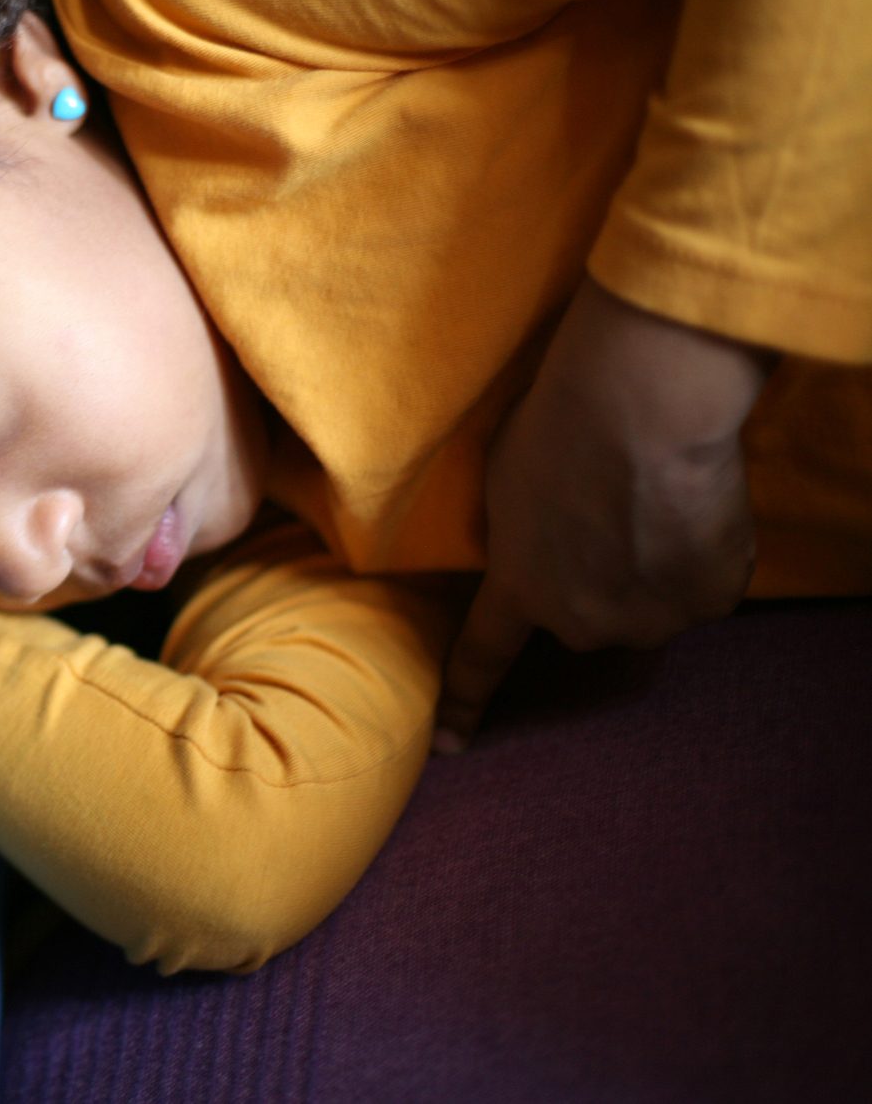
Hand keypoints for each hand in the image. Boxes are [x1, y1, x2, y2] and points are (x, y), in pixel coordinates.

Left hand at [435, 278, 771, 750]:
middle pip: (588, 617)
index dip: (465, 703)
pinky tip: (692, 505)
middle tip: (608, 515)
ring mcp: (646, 618)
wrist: (638, 411)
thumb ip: (518, 533)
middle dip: (595, 581)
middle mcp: (579, 621)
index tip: (450, 746)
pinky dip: (705, 554)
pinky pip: (705, 584)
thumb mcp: (503, 482)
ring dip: (655, 569)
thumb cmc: (556, 426)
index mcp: (518, 587)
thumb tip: (536, 543)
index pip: (481, 656)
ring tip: (654, 500)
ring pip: (652, 604)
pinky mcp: (707, 600)